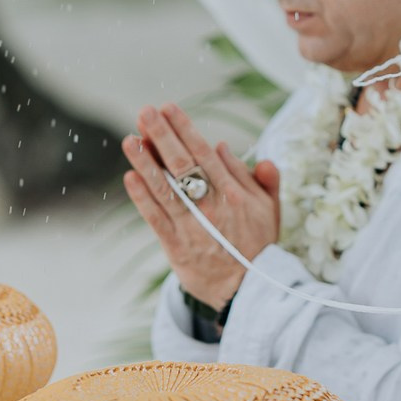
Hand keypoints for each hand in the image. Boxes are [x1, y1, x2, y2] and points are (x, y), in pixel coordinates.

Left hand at [121, 103, 280, 308]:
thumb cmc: (259, 245)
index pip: (205, 154)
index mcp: (236, 195)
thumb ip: (258, 177)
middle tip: (145, 112)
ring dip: (145, 163)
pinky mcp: (177, 247)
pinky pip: (156, 218)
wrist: (249, 292)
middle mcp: (213, 208)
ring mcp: (193, 227)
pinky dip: (142, 198)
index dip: (185, 130)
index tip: (169, 108)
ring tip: (129, 139)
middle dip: (162, 136)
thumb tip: (225, 147)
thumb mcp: (270, 209)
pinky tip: (130, 177)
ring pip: (165, 189)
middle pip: (183, 165)